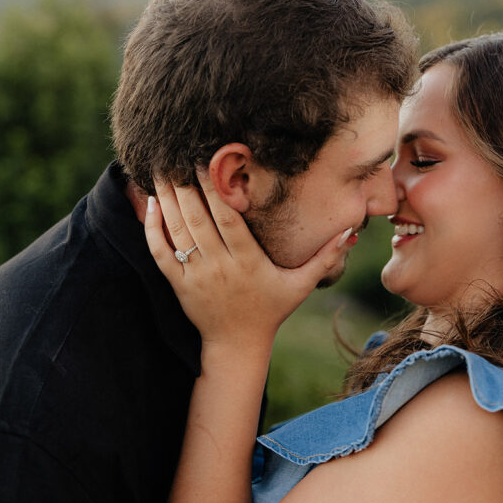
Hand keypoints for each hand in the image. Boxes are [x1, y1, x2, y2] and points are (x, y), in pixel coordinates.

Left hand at [144, 170, 351, 346]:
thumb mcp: (301, 285)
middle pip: (198, 220)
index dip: (216, 191)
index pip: (228, 220)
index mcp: (248, 262)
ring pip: (178, 232)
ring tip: (161, 170)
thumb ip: (325, 257)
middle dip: (185, 186)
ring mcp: (196, 276)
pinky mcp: (178, 285)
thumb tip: (350, 232)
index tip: (207, 164)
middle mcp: (220, 267)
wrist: (237, 346)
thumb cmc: (271, 310)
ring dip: (168, 199)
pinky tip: (151, 204)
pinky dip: (154, 228)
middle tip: (176, 156)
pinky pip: (161, 253)